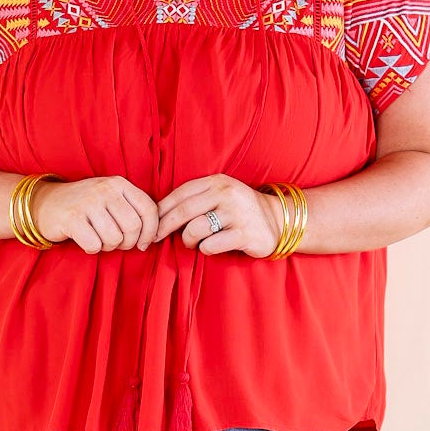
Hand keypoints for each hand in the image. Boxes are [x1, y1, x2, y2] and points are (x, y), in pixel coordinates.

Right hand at [30, 176, 159, 253]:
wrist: (46, 203)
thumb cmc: (86, 207)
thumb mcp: (111, 199)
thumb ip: (133, 210)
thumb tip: (155, 236)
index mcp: (119, 184)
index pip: (149, 210)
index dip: (151, 232)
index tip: (143, 244)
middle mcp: (105, 189)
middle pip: (134, 227)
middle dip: (128, 243)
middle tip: (117, 243)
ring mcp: (88, 202)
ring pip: (114, 238)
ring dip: (108, 247)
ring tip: (99, 240)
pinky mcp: (71, 218)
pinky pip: (94, 244)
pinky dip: (92, 249)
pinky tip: (85, 241)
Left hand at [154, 175, 285, 257]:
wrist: (278, 220)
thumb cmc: (241, 210)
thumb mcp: (221, 194)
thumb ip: (196, 198)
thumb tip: (160, 214)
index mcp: (217, 181)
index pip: (180, 194)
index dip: (161, 210)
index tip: (150, 223)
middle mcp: (226, 194)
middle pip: (182, 211)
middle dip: (164, 227)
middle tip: (155, 238)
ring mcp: (235, 214)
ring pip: (194, 229)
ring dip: (187, 240)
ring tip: (192, 243)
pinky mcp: (243, 234)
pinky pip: (210, 245)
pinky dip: (205, 249)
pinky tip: (211, 247)